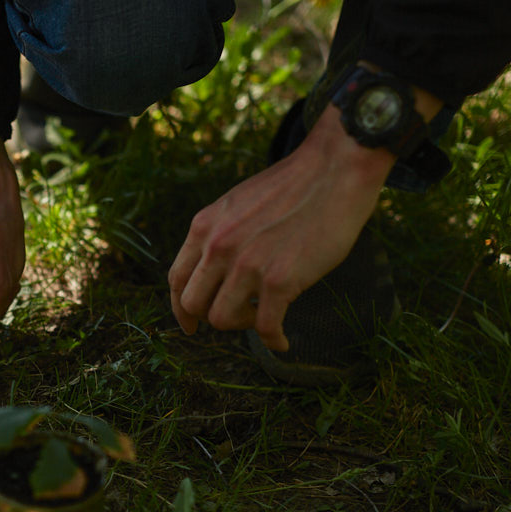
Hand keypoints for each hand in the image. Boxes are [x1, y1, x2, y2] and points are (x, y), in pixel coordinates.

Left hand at [168, 105, 395, 350]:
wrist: (334, 168)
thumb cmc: (293, 186)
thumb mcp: (237, 204)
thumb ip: (220, 234)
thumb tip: (214, 268)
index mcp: (205, 227)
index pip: (176, 278)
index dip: (180, 307)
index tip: (190, 322)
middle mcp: (218, 247)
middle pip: (192, 304)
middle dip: (207, 319)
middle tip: (232, 321)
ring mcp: (247, 264)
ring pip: (221, 319)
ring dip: (241, 325)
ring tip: (261, 317)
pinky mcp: (279, 280)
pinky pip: (265, 326)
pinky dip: (272, 341)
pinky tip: (282, 342)